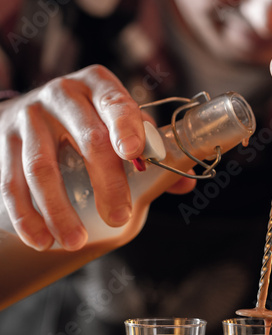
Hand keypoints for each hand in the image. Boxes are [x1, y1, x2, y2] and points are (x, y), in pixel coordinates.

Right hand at [0, 64, 188, 251]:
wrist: (32, 110)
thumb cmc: (89, 122)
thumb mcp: (119, 126)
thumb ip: (152, 153)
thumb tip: (185, 185)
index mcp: (100, 87)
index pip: (117, 104)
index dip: (127, 128)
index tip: (133, 155)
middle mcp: (63, 95)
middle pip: (88, 139)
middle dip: (106, 184)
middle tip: (118, 219)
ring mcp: (29, 117)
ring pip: (42, 167)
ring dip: (59, 209)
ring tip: (76, 241)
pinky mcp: (4, 140)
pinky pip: (10, 181)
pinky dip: (26, 215)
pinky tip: (41, 239)